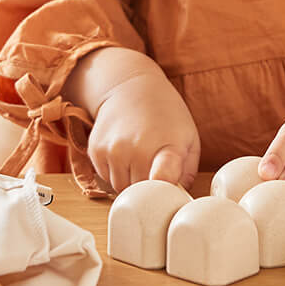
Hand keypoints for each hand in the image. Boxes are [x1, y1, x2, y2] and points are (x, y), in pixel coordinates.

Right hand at [87, 72, 200, 194]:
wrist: (131, 88)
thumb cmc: (165, 115)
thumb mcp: (189, 138)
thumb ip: (187, 172)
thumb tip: (177, 198)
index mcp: (167, 147)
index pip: (163, 178)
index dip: (166, 190)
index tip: (169, 191)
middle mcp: (137, 149)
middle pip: (141, 193)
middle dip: (148, 188)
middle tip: (154, 168)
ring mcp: (113, 151)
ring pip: (121, 188)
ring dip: (130, 181)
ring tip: (139, 158)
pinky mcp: (95, 151)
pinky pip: (106, 178)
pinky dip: (115, 172)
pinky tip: (124, 153)